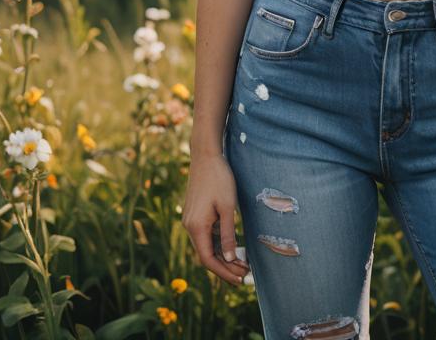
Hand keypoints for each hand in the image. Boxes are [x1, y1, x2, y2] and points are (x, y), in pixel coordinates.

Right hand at [180, 152, 251, 286]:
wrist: (206, 155)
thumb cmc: (219, 178)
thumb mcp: (227, 207)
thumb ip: (227, 234)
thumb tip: (229, 258)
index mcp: (196, 227)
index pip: (208, 259)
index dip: (223, 272)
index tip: (240, 279)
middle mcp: (190, 226)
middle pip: (206, 255)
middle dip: (225, 267)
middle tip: (245, 274)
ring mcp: (191, 220)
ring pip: (206, 246)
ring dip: (222, 256)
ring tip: (242, 263)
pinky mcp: (195, 214)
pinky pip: (205, 236)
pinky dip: (218, 244)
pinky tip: (231, 247)